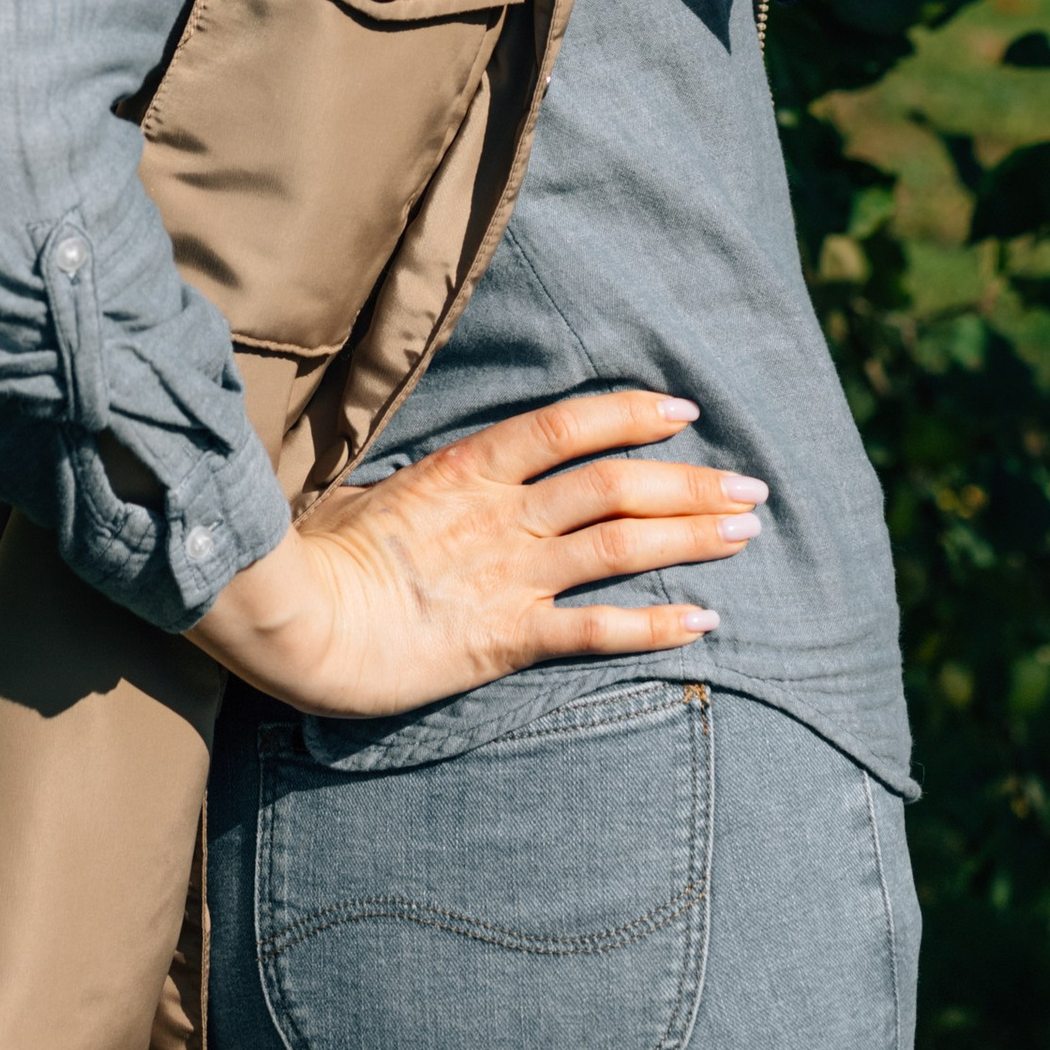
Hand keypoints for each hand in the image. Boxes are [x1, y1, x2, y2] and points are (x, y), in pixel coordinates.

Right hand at [191, 389, 764, 719]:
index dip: (631, 414)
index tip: (684, 412)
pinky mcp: (509, 638)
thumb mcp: (365, 497)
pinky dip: (657, 624)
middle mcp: (503, 515)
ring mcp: (510, 574)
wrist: (299, 620)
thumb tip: (419, 484)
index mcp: (468, 470)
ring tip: (744, 534)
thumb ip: (412, 490)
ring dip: (690, 538)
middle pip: (616, 484)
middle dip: (690, 483)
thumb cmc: (316, 555)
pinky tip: (705, 622)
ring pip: (621, 544)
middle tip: (750, 486)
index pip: (567, 426)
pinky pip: (598, 629)